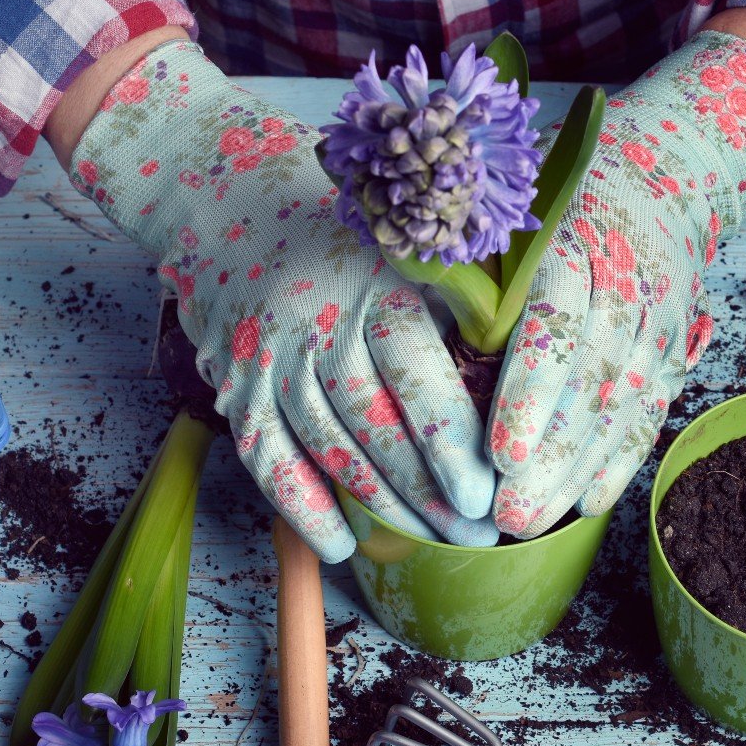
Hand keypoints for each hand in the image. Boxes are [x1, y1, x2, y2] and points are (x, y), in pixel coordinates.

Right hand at [68, 41, 496, 560]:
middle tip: (479, 537)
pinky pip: (267, 462)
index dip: (451, 443)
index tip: (488, 493)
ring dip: (383, 508)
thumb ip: (460, 306)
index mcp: (372, 287)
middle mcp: (316, 326)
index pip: (414, 377)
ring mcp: (268, 362)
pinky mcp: (234, 388)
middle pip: (375, 427)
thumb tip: (524, 380)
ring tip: (434, 543)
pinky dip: (303, 510)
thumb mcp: (408, 246)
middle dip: (429, 492)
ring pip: (329, 452)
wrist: (222, 198)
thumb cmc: (344, 230)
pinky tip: (343, 547)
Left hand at [489, 31, 745, 536]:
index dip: (532, 392)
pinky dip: (621, 461)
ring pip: (622, 404)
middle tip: (506, 513)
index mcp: (573, 240)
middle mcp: (625, 281)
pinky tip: (587, 504)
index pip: (556, 322)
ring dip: (578, 471)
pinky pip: (649, 412)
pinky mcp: (673, 350)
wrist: (662, 178)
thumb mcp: (512, 214)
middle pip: (592, 379)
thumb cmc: (555, 202)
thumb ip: (472, 269)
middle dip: (551, 455)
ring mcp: (657, 320)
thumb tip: (410, 332)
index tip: (501, 451)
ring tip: (531, 522)